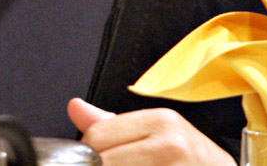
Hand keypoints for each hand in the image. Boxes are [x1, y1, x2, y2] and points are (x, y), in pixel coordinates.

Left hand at [68, 98, 236, 165]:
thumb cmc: (191, 160)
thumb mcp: (157, 132)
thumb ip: (112, 123)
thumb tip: (75, 107)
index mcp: (161, 121)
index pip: (98, 136)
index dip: (90, 154)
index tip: (98, 160)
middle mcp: (170, 145)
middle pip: (104, 160)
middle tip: (118, 165)